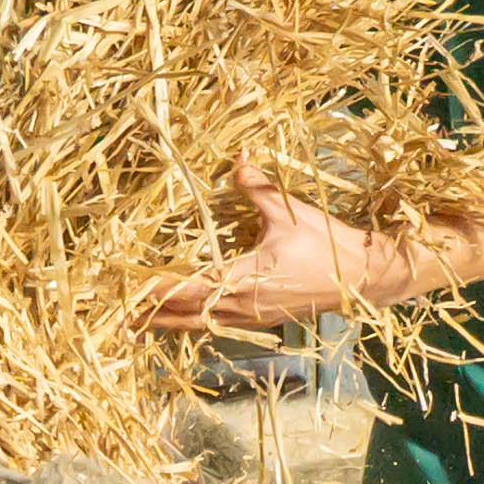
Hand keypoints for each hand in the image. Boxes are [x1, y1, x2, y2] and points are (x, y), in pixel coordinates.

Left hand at [139, 162, 425, 335]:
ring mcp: (253, 318)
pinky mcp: (263, 321)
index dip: (157, 290)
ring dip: (169, 322)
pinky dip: (194, 322)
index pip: (189, 287)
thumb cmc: (328, 245)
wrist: (365, 279)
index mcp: (245, 280)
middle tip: (118, 317)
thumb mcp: (290, 211)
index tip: (129, 291)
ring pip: (200, 324)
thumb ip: (257, 188)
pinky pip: (218, 325)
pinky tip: (182, 320)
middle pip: (186, 315)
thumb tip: (238, 159)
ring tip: (139, 323)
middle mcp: (243, 306)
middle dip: (151, 315)